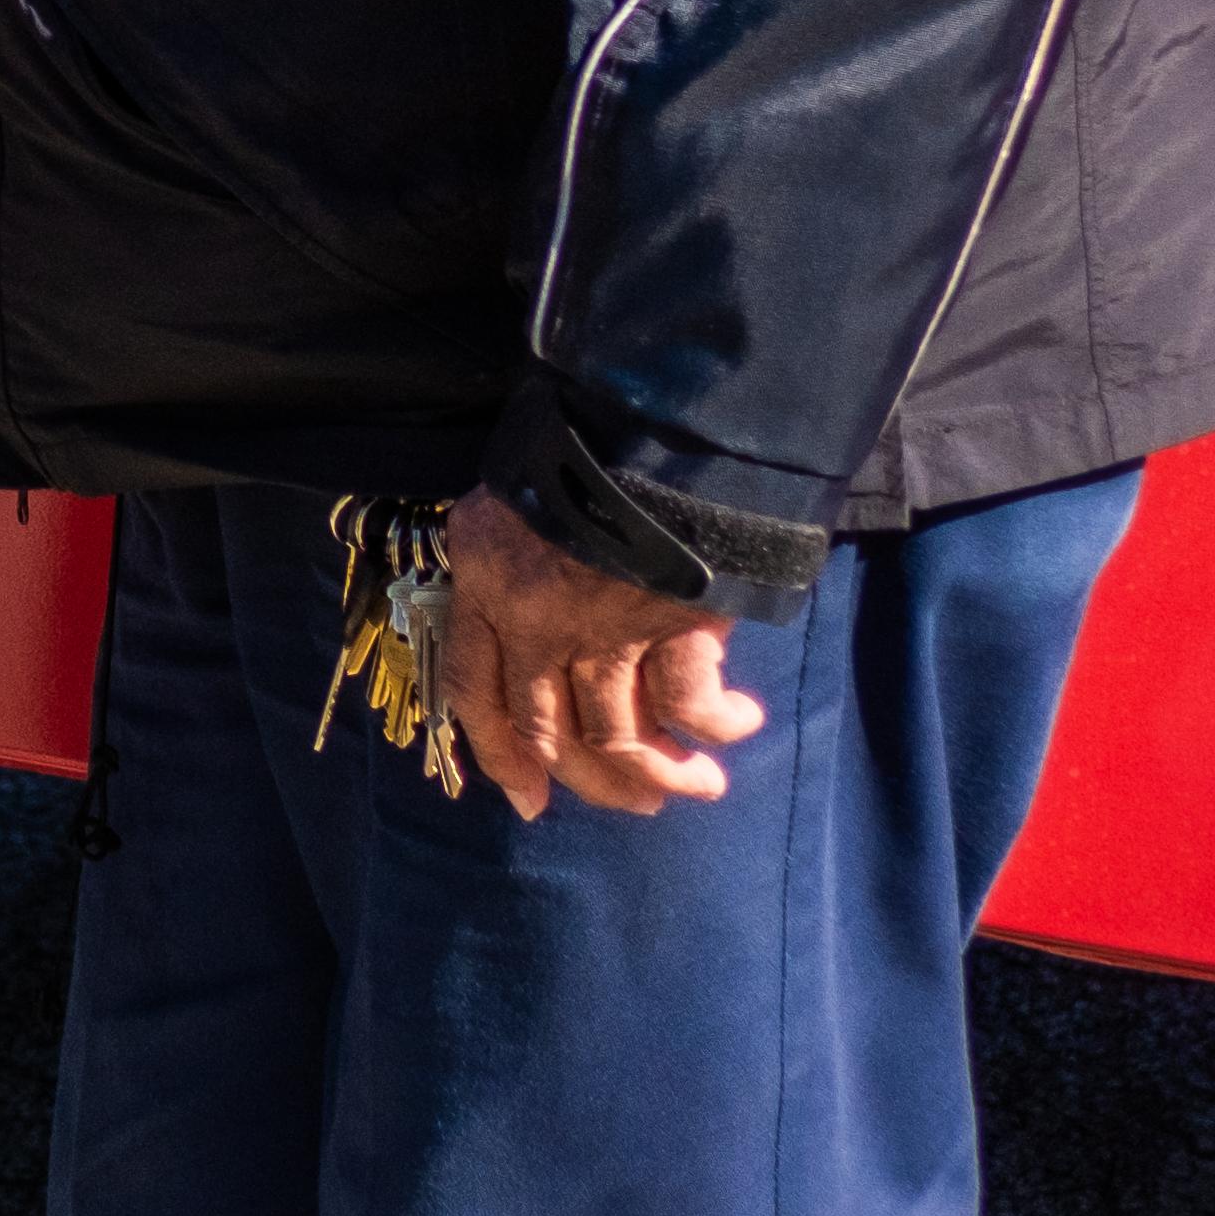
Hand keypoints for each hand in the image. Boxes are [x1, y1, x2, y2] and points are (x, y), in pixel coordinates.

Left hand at [436, 481, 768, 820]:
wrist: (655, 413)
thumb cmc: (586, 450)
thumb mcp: (518, 499)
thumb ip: (517, 567)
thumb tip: (542, 644)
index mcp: (485, 584)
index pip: (475, 691)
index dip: (500, 756)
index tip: (530, 800)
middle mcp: (533, 616)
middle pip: (550, 731)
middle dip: (595, 782)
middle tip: (641, 802)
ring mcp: (602, 625)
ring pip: (619, 736)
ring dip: (663, 774)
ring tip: (700, 783)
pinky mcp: (670, 622)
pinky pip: (689, 705)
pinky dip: (717, 725)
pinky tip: (740, 722)